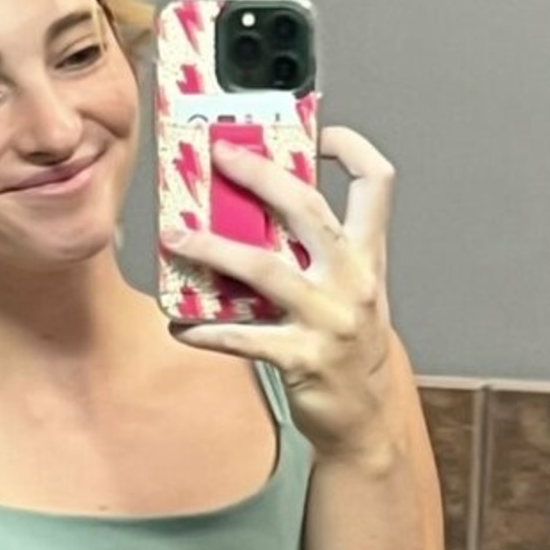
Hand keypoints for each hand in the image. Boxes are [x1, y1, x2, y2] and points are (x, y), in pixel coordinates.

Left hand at [163, 126, 397, 458]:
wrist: (368, 417)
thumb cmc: (349, 343)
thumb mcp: (347, 287)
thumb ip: (314, 250)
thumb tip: (251, 209)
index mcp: (368, 255)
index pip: (376, 184)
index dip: (352, 149)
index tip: (319, 132)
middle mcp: (353, 280)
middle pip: (307, 209)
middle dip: (260, 175)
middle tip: (218, 156)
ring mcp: (329, 319)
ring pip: (264, 269)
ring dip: (213, 248)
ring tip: (173, 237)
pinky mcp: (302, 359)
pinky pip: (243, 337)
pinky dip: (205, 330)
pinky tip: (177, 326)